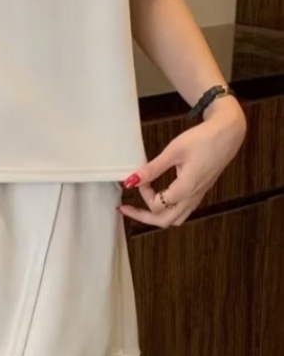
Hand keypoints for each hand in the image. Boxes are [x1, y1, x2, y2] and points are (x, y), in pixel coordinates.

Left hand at [119, 97, 246, 228]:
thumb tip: (132, 180)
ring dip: (157, 215)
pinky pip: (183, 210)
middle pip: (166, 221)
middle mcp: (193, 197)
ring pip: (176, 219)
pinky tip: (160, 197)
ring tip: (142, 205)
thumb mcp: (173, 151)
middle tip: (126, 209)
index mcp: (186, 188)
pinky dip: (168, 209)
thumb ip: (153, 168)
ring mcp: (198, 195)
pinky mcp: (201, 190)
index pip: (157, 205)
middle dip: (144, 217)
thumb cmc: (203, 139)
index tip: (140, 178)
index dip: (144, 194)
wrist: (228, 133)